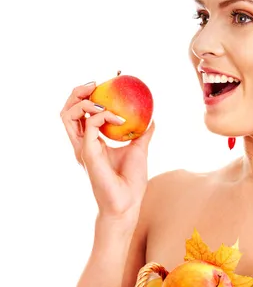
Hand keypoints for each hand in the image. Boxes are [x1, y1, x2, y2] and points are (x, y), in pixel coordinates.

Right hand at [60, 81, 154, 218]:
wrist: (128, 204)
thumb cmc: (131, 181)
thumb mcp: (139, 149)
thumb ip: (141, 133)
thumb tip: (152, 117)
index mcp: (91, 142)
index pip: (80, 113)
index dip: (87, 95)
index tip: (105, 82)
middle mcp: (82, 144)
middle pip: (67, 111)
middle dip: (77, 92)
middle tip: (96, 83)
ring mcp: (82, 148)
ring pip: (67, 115)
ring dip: (84, 101)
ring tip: (103, 99)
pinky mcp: (87, 153)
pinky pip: (90, 125)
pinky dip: (104, 116)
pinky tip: (120, 119)